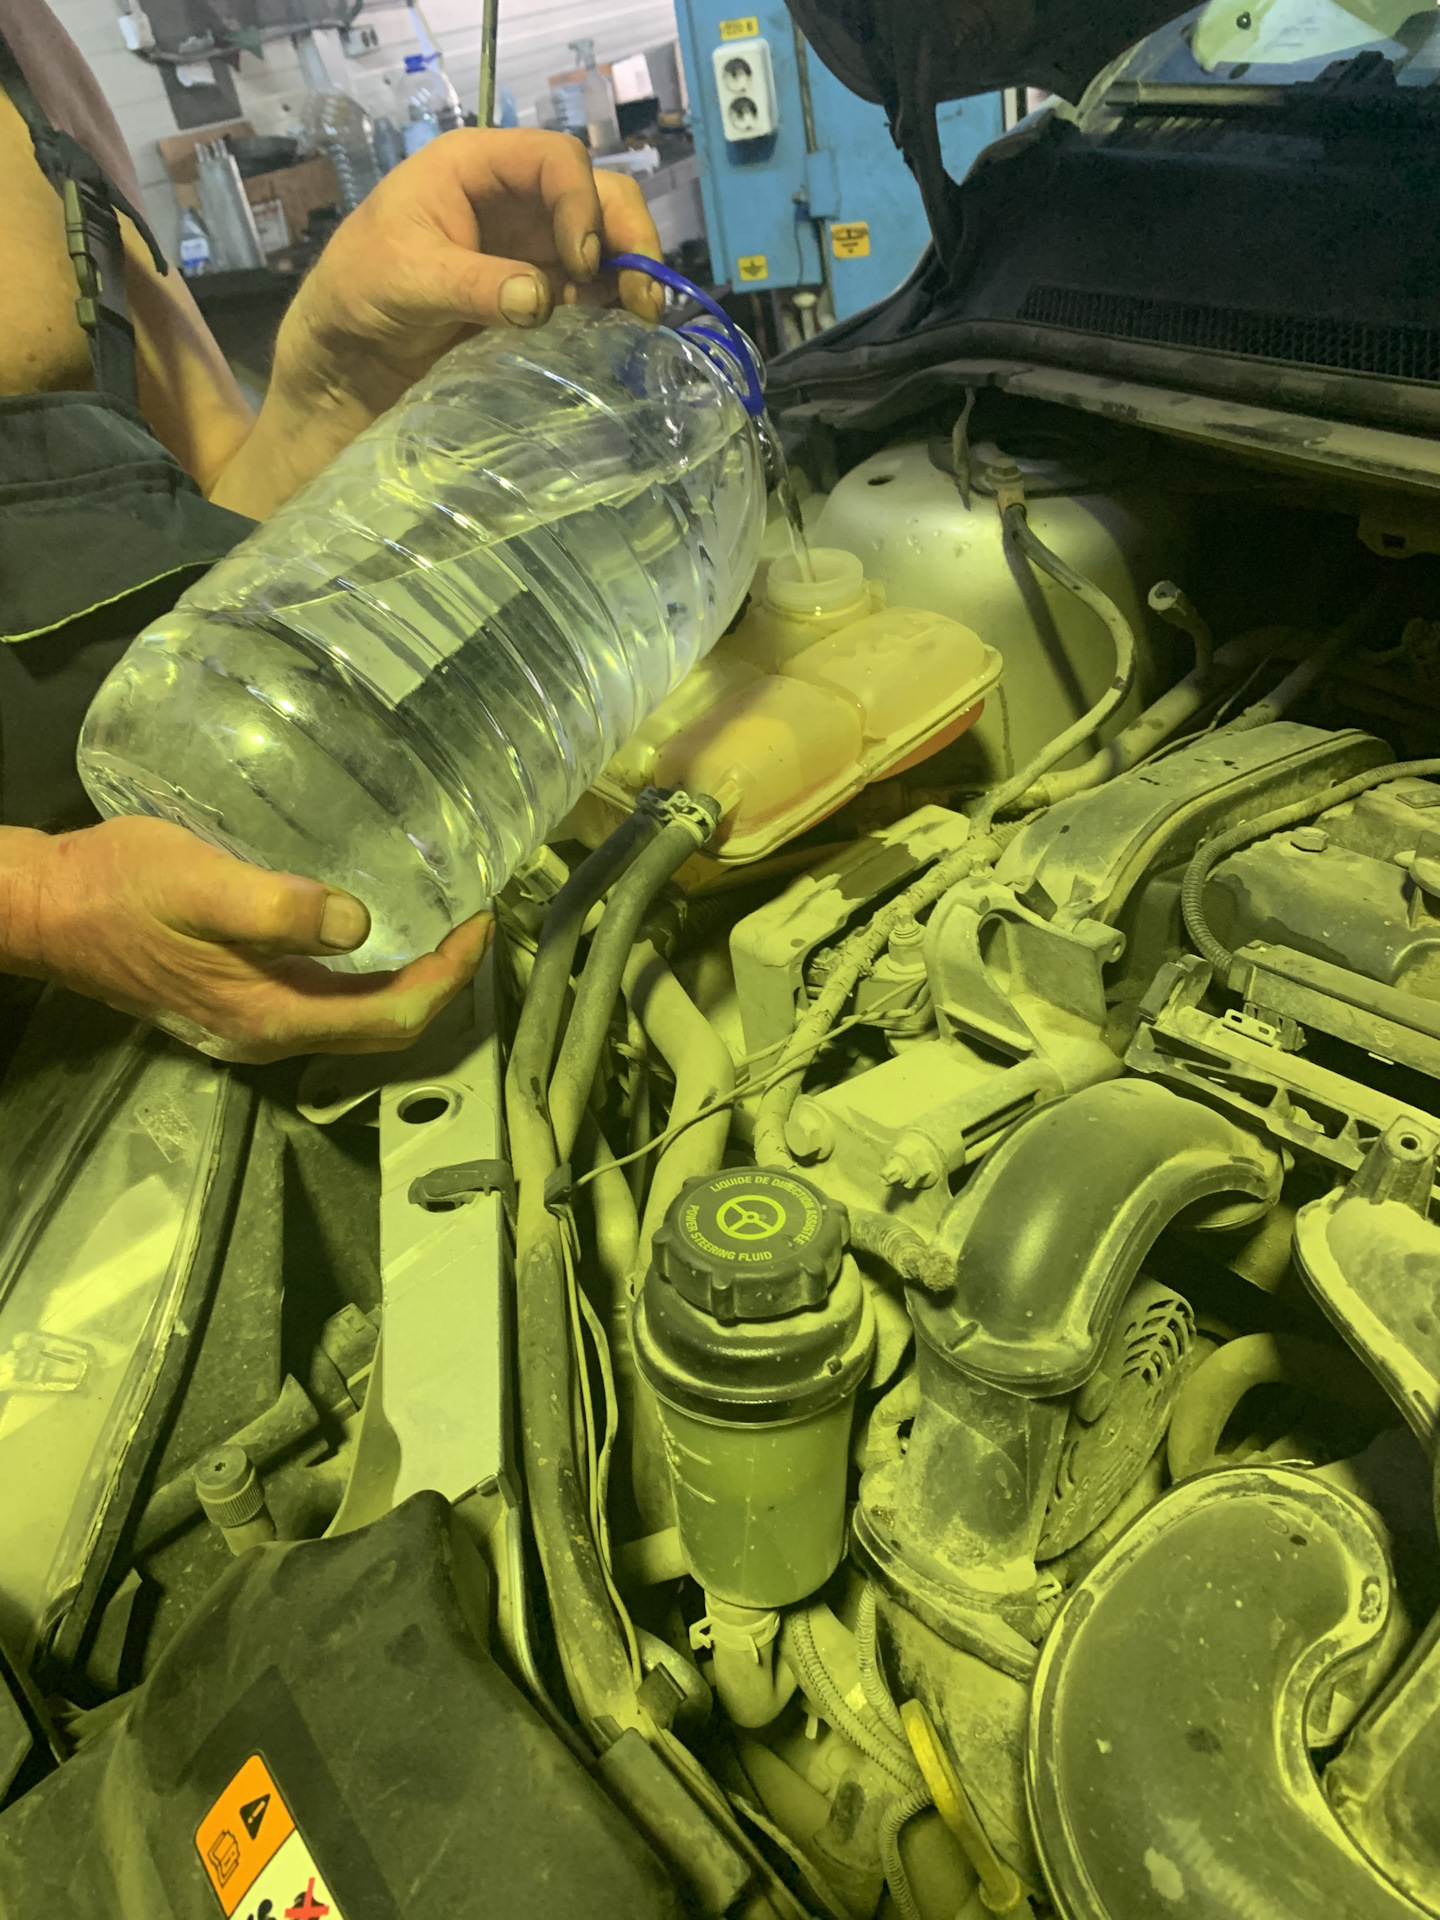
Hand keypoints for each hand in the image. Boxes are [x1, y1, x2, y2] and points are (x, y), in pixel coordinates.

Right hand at [0, 819, 489, 1063]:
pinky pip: (324, 998)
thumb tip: (357, 923)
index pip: (392, 1016)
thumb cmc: (116, 888)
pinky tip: (369, 928)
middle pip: (383, 1025)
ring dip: (405, 975)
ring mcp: (251, 1023)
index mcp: (272, 1016)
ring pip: (355, 1014)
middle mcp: (269, 1034)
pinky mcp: (236, 1001)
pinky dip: (363, 970)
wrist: (45, 908)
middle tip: (469, 922)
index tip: (477, 922)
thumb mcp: (201, 885)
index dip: (448, 976)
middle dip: (439, 979)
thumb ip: (279, 910)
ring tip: (436, 922)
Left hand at [211, 129, 664, 518]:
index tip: (582, 262)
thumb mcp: (407, 281)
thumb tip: (542, 299)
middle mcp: (513, 199)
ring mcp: (529, 246)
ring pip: (603, 240)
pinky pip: (590, 288)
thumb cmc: (359, 294)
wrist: (346, 356)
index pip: (555, 160)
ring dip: (630, 272)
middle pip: (595, 194)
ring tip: (644, 316)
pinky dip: (612, 304)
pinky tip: (622, 330)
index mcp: (476, 168)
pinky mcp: (538, 292)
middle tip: (645, 294)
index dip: (581, 204)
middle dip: (626, 236)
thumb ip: (475, 286)